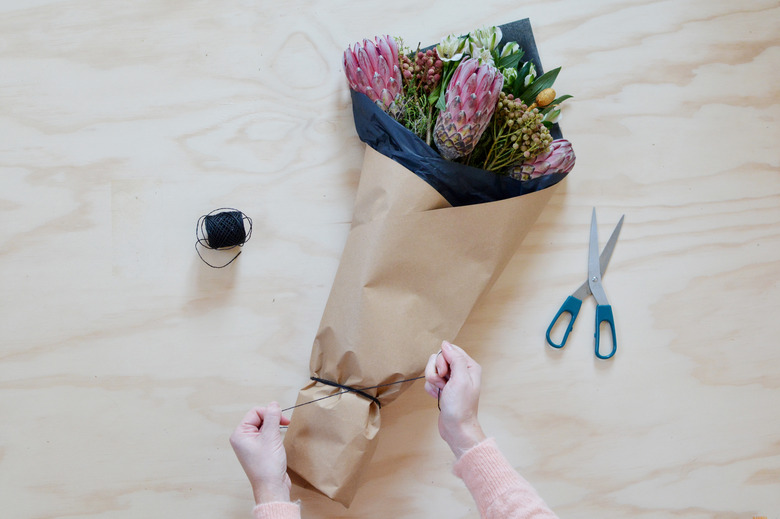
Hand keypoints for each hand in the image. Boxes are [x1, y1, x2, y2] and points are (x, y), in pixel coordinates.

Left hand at [229, 402, 291, 503]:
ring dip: (274, 428)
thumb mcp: (271, 437)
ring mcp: (250, 445)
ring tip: (279, 438)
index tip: (282, 419)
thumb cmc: (267, 466)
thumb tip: (274, 404)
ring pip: (264, 426)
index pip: (255, 412)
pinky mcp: (258, 451)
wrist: (272, 487)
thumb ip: (272, 417)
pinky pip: (266, 435)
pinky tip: (278, 443)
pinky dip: (274, 436)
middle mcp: (242, 439)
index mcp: (239, 434)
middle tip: (284, 425)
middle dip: (272, 420)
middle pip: (259, 418)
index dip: (270, 413)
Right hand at [425, 341, 486, 458]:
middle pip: (438, 359)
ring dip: (433, 381)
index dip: (442, 360)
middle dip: (436, 371)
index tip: (445, 373)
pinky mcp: (443, 388)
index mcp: (469, 366)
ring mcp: (451, 380)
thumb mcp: (460, 379)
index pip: (449, 350)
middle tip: (444, 384)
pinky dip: (431, 389)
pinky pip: (430, 380)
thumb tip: (445, 344)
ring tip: (441, 391)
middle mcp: (461, 371)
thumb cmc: (461, 407)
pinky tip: (437, 397)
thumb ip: (455, 359)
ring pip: (432, 369)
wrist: (456, 428)